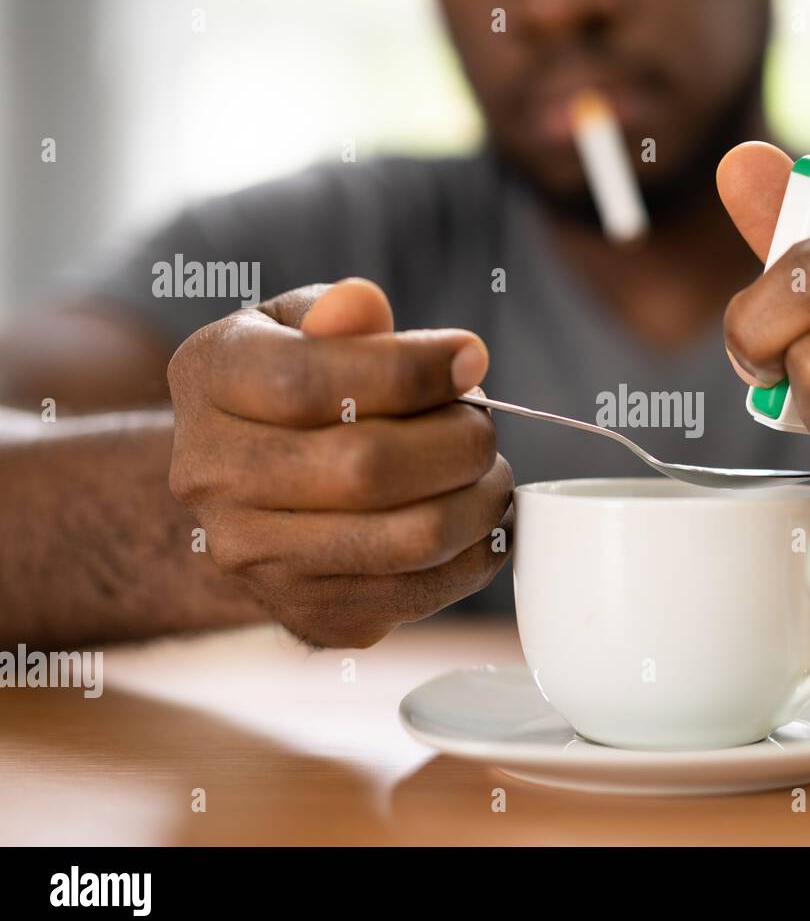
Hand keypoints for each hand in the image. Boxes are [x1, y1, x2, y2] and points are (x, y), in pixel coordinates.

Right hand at [167, 278, 512, 646]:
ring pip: (408, 539)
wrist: (245, 490)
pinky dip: (477, 554)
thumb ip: (337, 313)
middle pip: (365, 469)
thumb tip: (367, 306)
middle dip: (458, 440)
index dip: (412, 368)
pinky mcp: (311, 614)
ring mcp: (256, 559)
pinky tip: (480, 519)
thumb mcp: (299, 326)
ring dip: (479, 501)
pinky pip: (424, 591)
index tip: (473, 356)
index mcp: (208, 380)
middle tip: (484, 425)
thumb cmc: (292, 388)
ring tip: (489, 472)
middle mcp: (212, 477)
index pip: (309, 381)